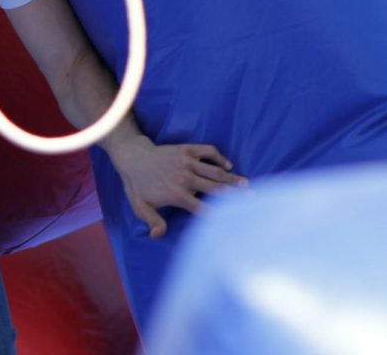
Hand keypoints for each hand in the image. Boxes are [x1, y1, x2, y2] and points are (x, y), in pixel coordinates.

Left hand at [112, 136, 246, 238]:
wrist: (132, 157)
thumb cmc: (137, 186)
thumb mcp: (140, 206)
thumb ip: (152, 221)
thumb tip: (158, 236)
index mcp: (175, 194)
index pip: (201, 208)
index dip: (218, 215)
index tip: (233, 221)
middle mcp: (184, 178)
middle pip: (215, 188)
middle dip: (234, 195)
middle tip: (253, 199)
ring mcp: (186, 162)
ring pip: (214, 171)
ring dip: (232, 178)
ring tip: (247, 184)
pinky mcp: (186, 149)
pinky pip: (208, 151)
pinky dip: (219, 157)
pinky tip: (228, 165)